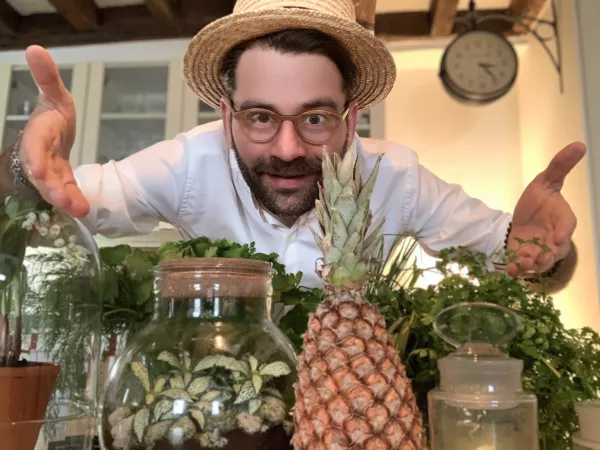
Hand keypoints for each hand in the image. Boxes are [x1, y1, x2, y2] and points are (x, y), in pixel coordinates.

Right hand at [19, 45, 88, 216]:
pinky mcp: (61, 183)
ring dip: (64, 199)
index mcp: (38, 134)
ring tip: (78, 209)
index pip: (33, 147)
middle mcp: (39, 156)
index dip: (35, 158)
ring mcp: (50, 172)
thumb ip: (47, 78)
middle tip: (64, 199)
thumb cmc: (53, 116)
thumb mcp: (54, 96)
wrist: (53, 137)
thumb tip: (36, 48)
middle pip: (43, 174)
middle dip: (52, 187)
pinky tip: (84, 210)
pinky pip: (67, 192)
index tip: (38, 169)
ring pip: (54, 188)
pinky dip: (74, 201)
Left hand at [506, 142, 585, 276]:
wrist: (521, 219)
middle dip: (548, 256)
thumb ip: (560, 166)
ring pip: (539, 263)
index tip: (559, 237)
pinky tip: (510, 271)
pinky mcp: (524, 259)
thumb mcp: (546, 181)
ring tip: (522, 265)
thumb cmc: (538, 201)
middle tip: (539, 258)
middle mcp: (554, 239)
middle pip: (555, 251)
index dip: (564, 231)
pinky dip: (517, 270)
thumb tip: (579, 144)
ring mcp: (539, 251)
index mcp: (562, 219)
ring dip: (531, 265)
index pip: (567, 225)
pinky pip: (523, 268)